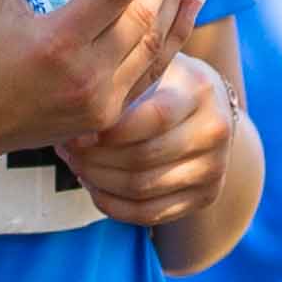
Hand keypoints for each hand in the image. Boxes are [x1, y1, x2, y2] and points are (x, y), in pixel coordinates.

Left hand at [60, 49, 243, 229]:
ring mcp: (214, 169)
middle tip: (67, 150)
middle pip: (143, 157)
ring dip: (99, 181)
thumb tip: (79, 105)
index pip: (153, 118)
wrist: (209, 111)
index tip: (77, 132)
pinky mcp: (205, 197)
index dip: (110, 131)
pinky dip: (113, 205)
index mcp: (200, 92)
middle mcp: (215, 132)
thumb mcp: (152, 67)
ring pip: (142, 188)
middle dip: (95, 158)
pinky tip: (94, 187)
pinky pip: (149, 213)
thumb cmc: (165, 83)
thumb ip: (125, 78)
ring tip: (76, 165)